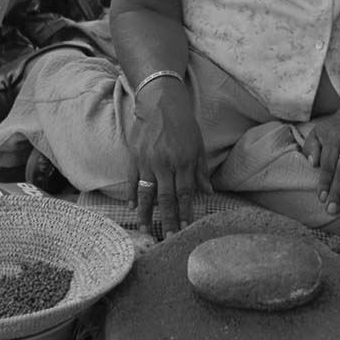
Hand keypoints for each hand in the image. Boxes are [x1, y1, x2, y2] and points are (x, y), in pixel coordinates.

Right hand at [127, 80, 210, 238]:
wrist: (159, 102)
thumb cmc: (183, 123)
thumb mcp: (198, 144)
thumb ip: (201, 170)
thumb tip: (208, 193)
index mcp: (184, 161)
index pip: (185, 193)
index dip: (185, 212)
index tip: (185, 229)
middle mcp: (165, 163)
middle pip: (166, 198)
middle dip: (168, 219)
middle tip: (168, 238)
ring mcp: (148, 161)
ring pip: (146, 193)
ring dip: (146, 214)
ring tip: (146, 230)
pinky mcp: (134, 156)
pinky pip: (131, 180)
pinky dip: (131, 195)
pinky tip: (132, 208)